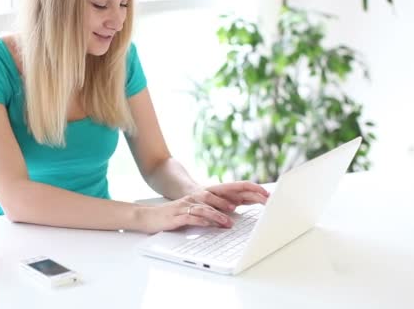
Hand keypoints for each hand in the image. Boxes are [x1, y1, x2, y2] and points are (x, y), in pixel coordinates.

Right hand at [137, 181, 269, 233]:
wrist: (148, 216)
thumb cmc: (174, 216)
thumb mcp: (196, 212)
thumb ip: (212, 212)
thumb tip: (231, 214)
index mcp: (204, 196)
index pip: (230, 189)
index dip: (247, 190)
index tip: (265, 194)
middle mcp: (197, 197)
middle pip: (221, 194)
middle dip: (240, 197)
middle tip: (256, 202)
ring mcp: (187, 205)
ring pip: (206, 207)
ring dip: (218, 215)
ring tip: (229, 223)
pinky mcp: (178, 215)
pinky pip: (192, 216)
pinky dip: (202, 220)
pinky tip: (209, 224)